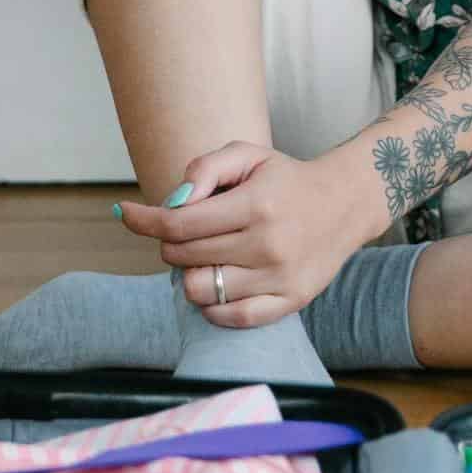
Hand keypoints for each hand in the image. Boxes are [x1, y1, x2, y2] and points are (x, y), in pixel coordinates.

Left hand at [114, 139, 382, 328]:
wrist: (345, 204)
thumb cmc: (286, 179)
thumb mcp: (247, 155)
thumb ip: (205, 169)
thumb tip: (172, 203)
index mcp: (255, 204)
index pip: (179, 223)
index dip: (144, 220)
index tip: (126, 214)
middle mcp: (267, 244)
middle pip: (183, 256)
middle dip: (171, 242)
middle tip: (187, 231)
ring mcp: (279, 278)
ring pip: (200, 290)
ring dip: (190, 272)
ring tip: (207, 256)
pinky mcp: (289, 302)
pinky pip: (230, 317)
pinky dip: (212, 303)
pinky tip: (219, 281)